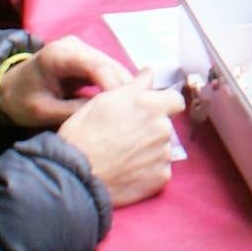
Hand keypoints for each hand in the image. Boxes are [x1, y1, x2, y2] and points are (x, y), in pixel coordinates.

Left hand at [0, 36, 132, 129]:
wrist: (8, 89)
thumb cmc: (21, 101)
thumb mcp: (43, 112)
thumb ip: (73, 112)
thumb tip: (106, 114)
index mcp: (58, 55)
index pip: (96, 65)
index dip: (114, 84)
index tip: (127, 107)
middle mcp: (74, 46)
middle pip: (109, 64)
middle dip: (125, 87)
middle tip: (139, 112)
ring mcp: (82, 49)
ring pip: (113, 67)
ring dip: (124, 87)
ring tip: (135, 110)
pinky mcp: (87, 58)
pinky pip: (108, 71)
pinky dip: (117, 86)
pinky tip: (125, 103)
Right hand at [57, 69, 185, 206]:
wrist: (75, 176)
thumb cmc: (83, 135)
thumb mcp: (103, 101)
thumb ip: (134, 86)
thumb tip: (149, 73)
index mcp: (150, 105)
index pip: (176, 100)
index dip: (164, 105)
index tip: (151, 111)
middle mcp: (162, 127)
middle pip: (166, 125)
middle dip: (152, 128)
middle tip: (126, 137)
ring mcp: (163, 153)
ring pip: (162, 147)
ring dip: (150, 150)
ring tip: (124, 156)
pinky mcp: (161, 176)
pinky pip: (160, 169)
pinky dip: (148, 170)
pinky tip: (128, 171)